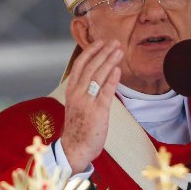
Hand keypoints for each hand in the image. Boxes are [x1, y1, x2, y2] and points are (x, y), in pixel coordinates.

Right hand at [61, 39, 122, 172]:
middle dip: (103, 52)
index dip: (91, 51)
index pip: (80, 65)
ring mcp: (87, 102)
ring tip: (119, 51)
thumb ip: (84, 89)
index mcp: (71, 90)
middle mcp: (77, 93)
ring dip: (109, 61)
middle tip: (115, 42)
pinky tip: (117, 70)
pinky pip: (106, 92)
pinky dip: (112, 79)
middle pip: (91, 67)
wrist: (75, 147)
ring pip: (98, 76)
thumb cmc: (78, 126)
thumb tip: (96, 75)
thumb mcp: (76, 103)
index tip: (100, 42)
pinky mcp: (98, 112)